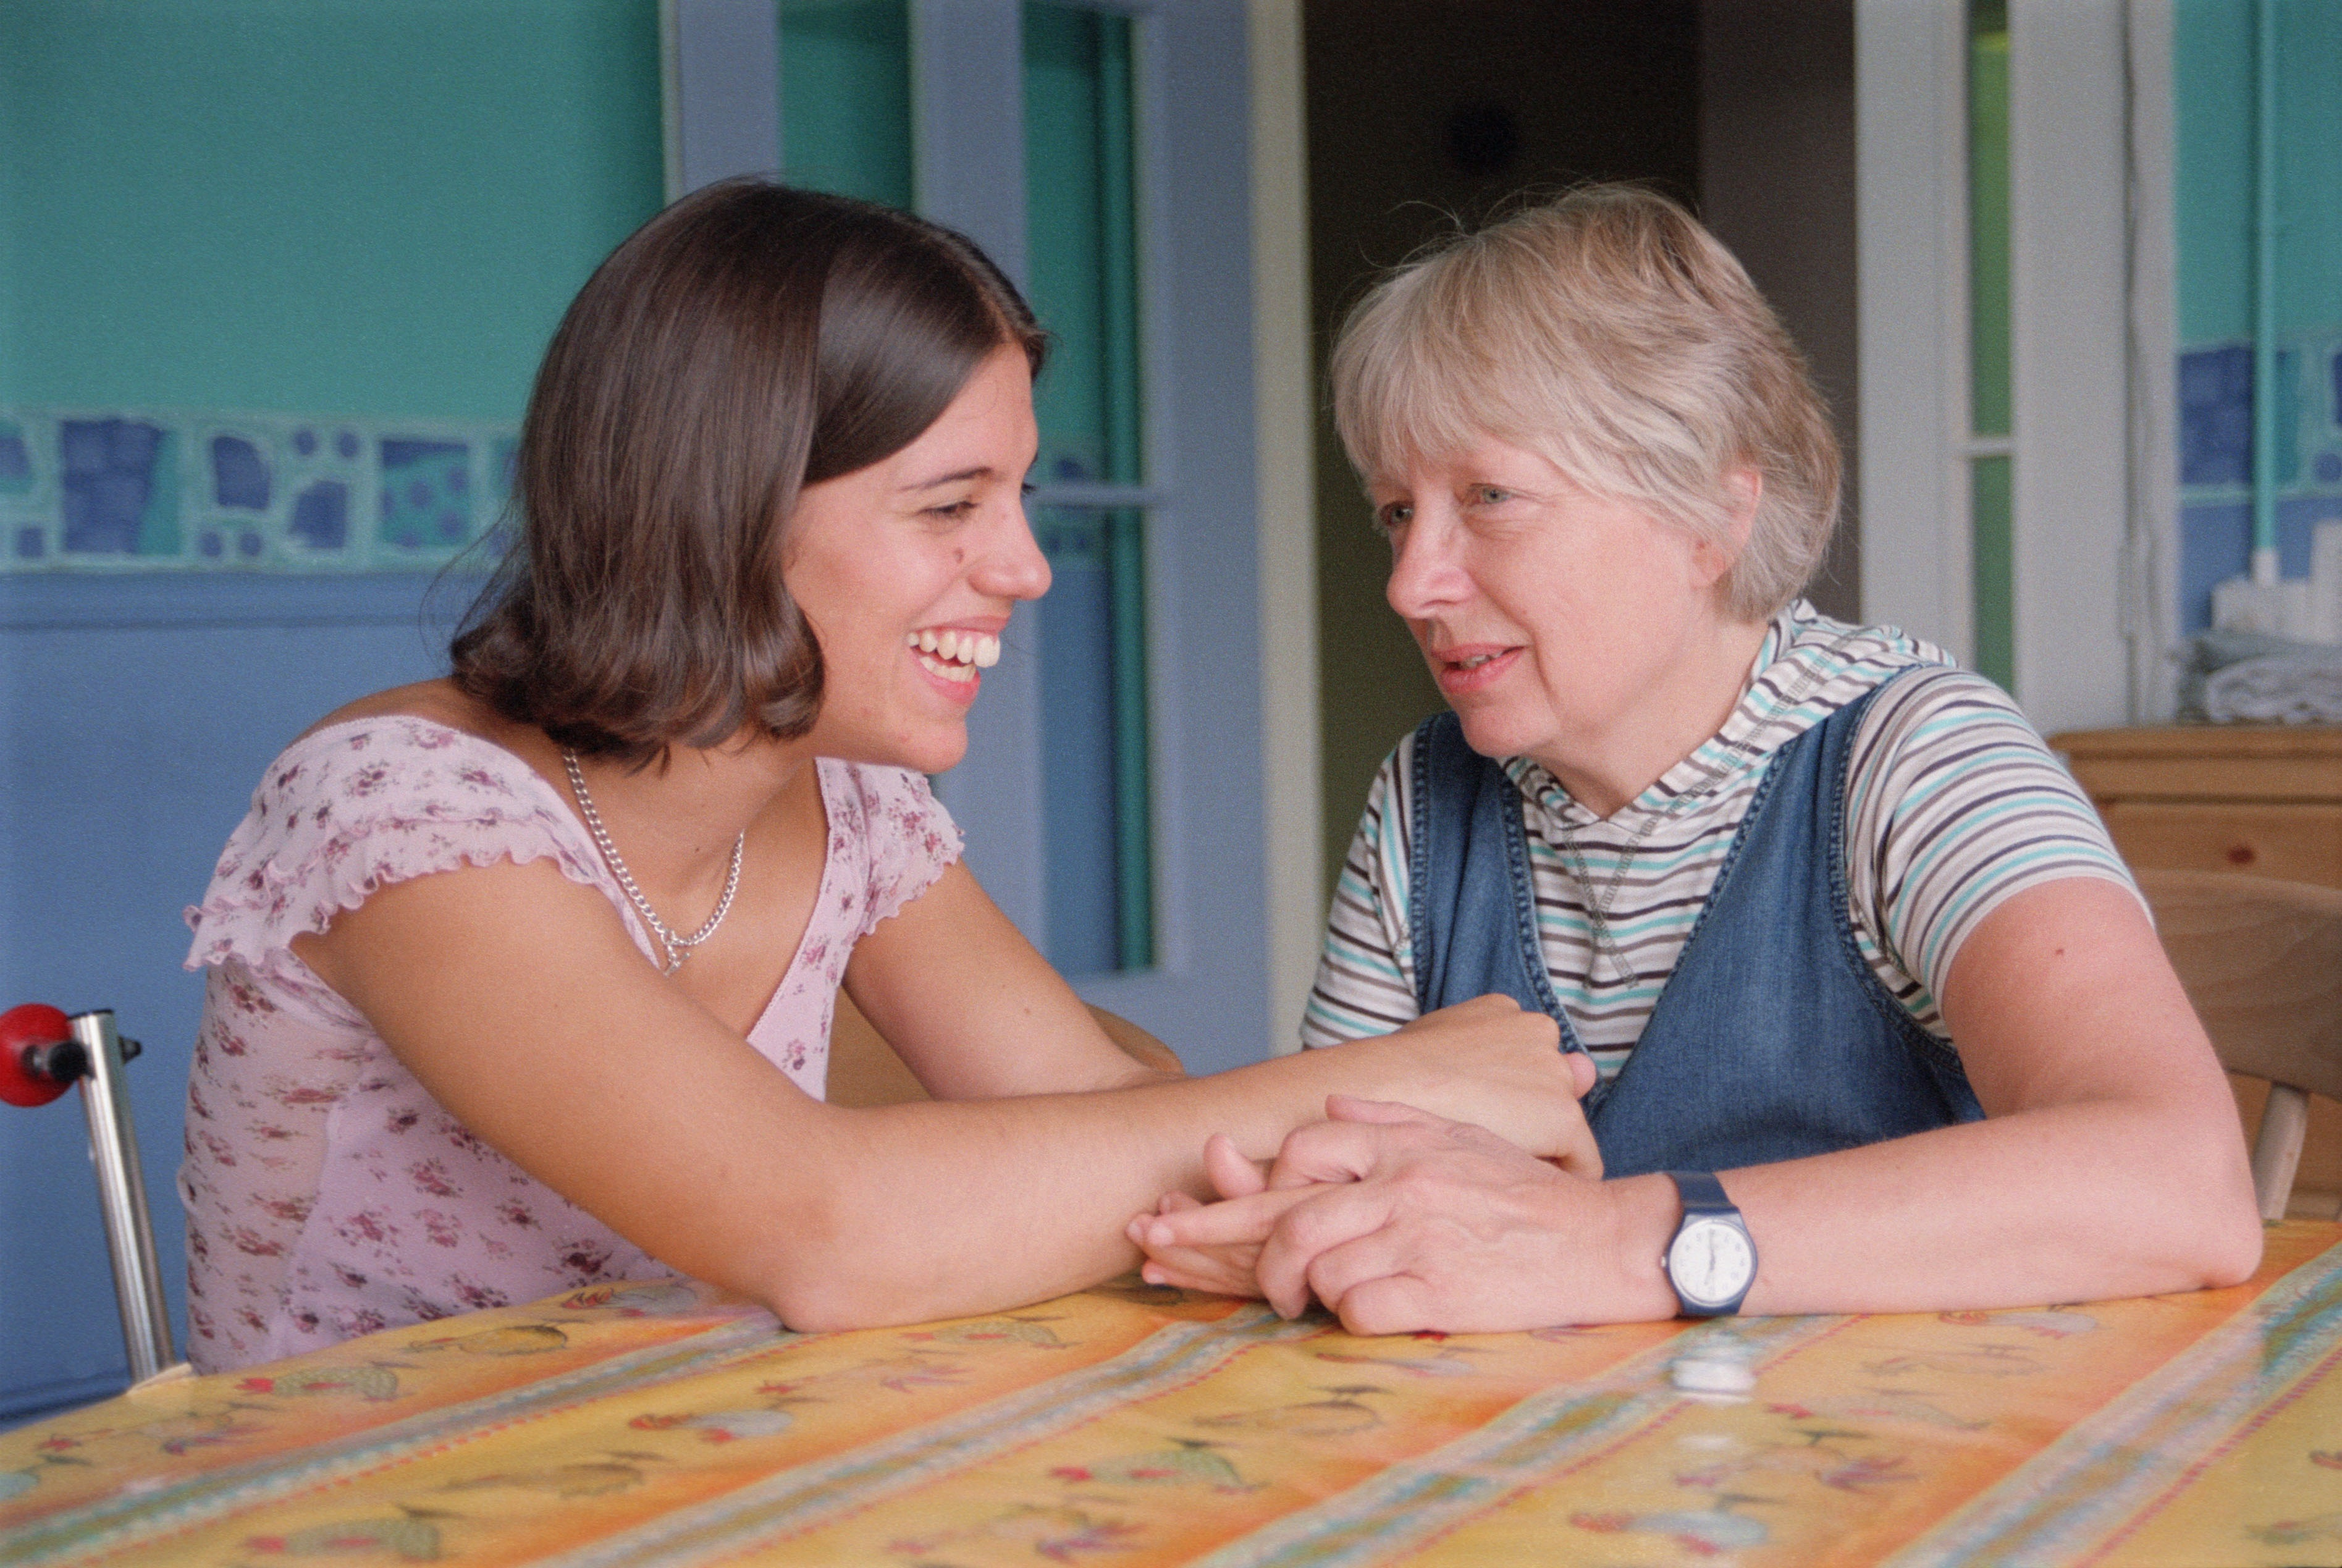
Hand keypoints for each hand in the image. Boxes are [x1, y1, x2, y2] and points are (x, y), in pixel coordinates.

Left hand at [1139, 1097, 1672, 1334]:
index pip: (1299, 1154)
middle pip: (1286, 1216)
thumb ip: (1388, 1118)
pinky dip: (1343, 1318)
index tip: (1197, 1208)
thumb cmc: (1524, 1193)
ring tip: (1287, 1303)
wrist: (1602, 1240)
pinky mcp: (1440, 1290)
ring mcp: (1419, 1238)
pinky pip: (1359, 1310)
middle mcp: (1401, 1186)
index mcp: (1398, 1147)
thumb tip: (1327, 1106)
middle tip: (1169, 1255)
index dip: (1241, 1185)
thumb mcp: (1458, 1135)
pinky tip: (1351, 1316)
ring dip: (1289, 1292)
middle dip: (1217, 1242)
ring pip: (1314, 1266)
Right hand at [1332, 996, 1600, 1174]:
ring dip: (1540, 1154)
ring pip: (1563, 1130)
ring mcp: (1554, 1072)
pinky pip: (1581, 1164)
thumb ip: (1475, 1059)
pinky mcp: (1562, 1116)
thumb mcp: (1426, 1052)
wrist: (1378, 1094)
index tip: (1479, 1124)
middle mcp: (1538, 1033)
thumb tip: (1535, 1072)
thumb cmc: (1388, 1079)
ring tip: (1499, 1181)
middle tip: (1485, 1155)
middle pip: (1550, 1093)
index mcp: (1504, 1012)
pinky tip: (1521, 1199)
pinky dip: (1559, 1184)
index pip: (1527, 1064)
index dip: (1506, 1102)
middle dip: (1529, 1125)